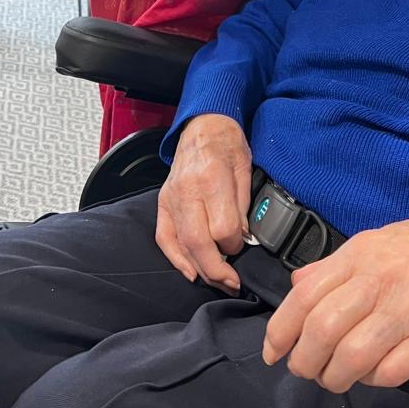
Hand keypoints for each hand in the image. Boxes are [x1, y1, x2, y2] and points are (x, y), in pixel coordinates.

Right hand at [155, 114, 251, 291]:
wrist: (203, 125)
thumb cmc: (227, 144)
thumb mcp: (245, 167)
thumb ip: (243, 205)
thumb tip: (243, 237)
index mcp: (212, 179)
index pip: (223, 228)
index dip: (236, 244)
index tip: (243, 244)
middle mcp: (187, 190)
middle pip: (199, 242)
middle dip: (217, 269)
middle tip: (232, 282)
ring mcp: (171, 198)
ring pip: (181, 244)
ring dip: (200, 269)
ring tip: (218, 281)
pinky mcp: (163, 202)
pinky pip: (164, 237)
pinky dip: (175, 258)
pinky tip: (190, 271)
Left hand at [262, 217, 408, 393]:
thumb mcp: (378, 242)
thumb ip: (336, 266)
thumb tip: (297, 283)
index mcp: (361, 254)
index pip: (305, 295)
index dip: (281, 330)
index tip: (273, 352)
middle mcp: (381, 279)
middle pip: (322, 331)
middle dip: (305, 361)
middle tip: (307, 371)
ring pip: (352, 357)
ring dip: (336, 377)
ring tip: (337, 379)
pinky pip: (391, 372)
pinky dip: (375, 380)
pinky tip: (376, 374)